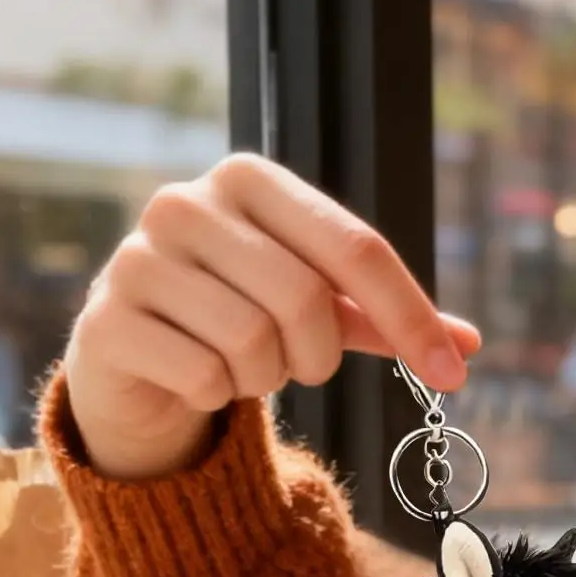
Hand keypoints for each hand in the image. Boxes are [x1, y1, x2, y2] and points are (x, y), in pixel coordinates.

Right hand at [64, 152, 481, 480]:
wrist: (137, 358)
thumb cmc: (241, 317)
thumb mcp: (321, 311)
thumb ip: (387, 320)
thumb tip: (469, 344)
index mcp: (251, 181)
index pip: (356, 246)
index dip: (411, 316)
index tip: (452, 373)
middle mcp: (186, 204)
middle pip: (306, 298)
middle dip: (318, 354)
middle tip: (296, 363)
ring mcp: (136, 257)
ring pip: (253, 342)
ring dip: (266, 376)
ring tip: (240, 363)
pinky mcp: (106, 320)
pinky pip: (204, 377)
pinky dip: (219, 396)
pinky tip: (197, 377)